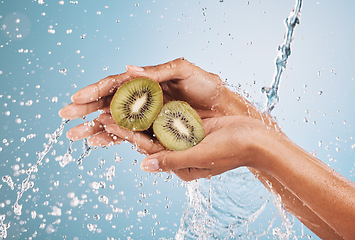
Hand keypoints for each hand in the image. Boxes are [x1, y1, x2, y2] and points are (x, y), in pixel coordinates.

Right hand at [58, 58, 260, 143]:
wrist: (225, 108)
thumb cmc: (207, 85)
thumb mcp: (183, 71)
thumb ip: (157, 71)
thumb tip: (128, 68)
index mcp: (147, 82)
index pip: (115, 85)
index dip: (95, 91)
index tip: (76, 98)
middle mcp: (144, 98)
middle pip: (109, 103)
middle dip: (87, 110)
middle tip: (65, 117)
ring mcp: (148, 116)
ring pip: (116, 121)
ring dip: (95, 127)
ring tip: (76, 135)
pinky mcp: (156, 130)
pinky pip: (131, 134)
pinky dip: (114, 138)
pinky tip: (101, 142)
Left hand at [91, 114, 268, 180]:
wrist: (256, 138)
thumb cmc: (232, 150)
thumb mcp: (201, 156)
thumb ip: (172, 160)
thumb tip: (144, 166)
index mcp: (179, 165)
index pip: (147, 149)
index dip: (128, 135)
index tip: (109, 123)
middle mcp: (179, 152)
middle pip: (148, 137)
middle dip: (127, 125)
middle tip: (105, 112)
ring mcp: (184, 138)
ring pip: (157, 126)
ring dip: (139, 115)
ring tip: (119, 103)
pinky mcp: (191, 126)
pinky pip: (170, 116)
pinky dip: (157, 108)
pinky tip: (144, 96)